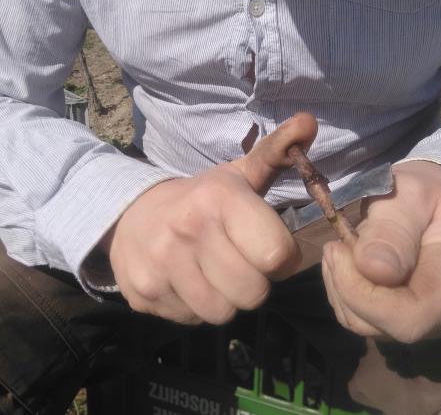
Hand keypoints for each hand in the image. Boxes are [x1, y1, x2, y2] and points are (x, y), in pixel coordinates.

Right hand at [107, 114, 317, 324]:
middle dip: (254, 282)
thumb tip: (310, 120)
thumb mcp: (238, 174)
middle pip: (253, 293)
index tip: (268, 246)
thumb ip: (277, 151)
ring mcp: (161, 265)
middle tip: (239, 261)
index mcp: (218, 198)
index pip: (276, 255)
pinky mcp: (143, 293)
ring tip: (214, 272)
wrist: (130, 214)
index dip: (282, 257)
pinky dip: (196, 307)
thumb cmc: (200, 198)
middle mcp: (187, 230)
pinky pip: (193, 319)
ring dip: (226, 298)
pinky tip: (188, 281)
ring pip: (223, 313)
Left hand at [322, 161, 440, 341]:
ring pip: (370, 327)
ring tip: (343, 249)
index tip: (337, 250)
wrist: (439, 204)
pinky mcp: (413, 325)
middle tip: (337, 244)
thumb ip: (392, 229)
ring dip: (342, 289)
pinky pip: (367, 322)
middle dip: (348, 286)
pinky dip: (347, 294)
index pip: (410, 318)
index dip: (362, 295)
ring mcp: (437, 325)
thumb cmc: (425, 193)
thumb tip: (372, 269)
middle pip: (387, 326)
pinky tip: (349, 264)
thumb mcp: (409, 193)